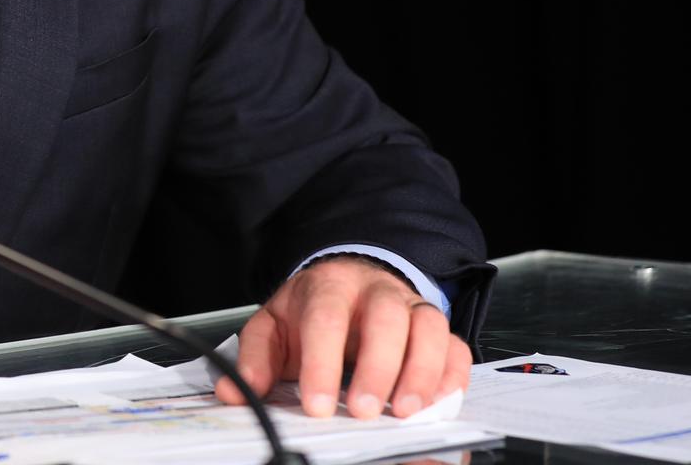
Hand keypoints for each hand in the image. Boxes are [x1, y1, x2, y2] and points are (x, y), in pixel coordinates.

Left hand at [213, 254, 470, 419]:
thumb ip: (254, 358)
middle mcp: (374, 291)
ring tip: (404, 410)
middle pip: (385, 318)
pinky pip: (455, 345)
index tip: (316, 405)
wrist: (348, 281)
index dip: (321, 363)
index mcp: (327, 287)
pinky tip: (437, 402)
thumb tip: (235, 392)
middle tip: (363, 410)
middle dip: (376, 367)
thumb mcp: (274, 325)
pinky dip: (452, 375)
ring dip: (421, 371)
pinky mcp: (436, 327)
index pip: (325, 318)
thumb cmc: (311, 311)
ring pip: (428, 326)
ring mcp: (409, 306)